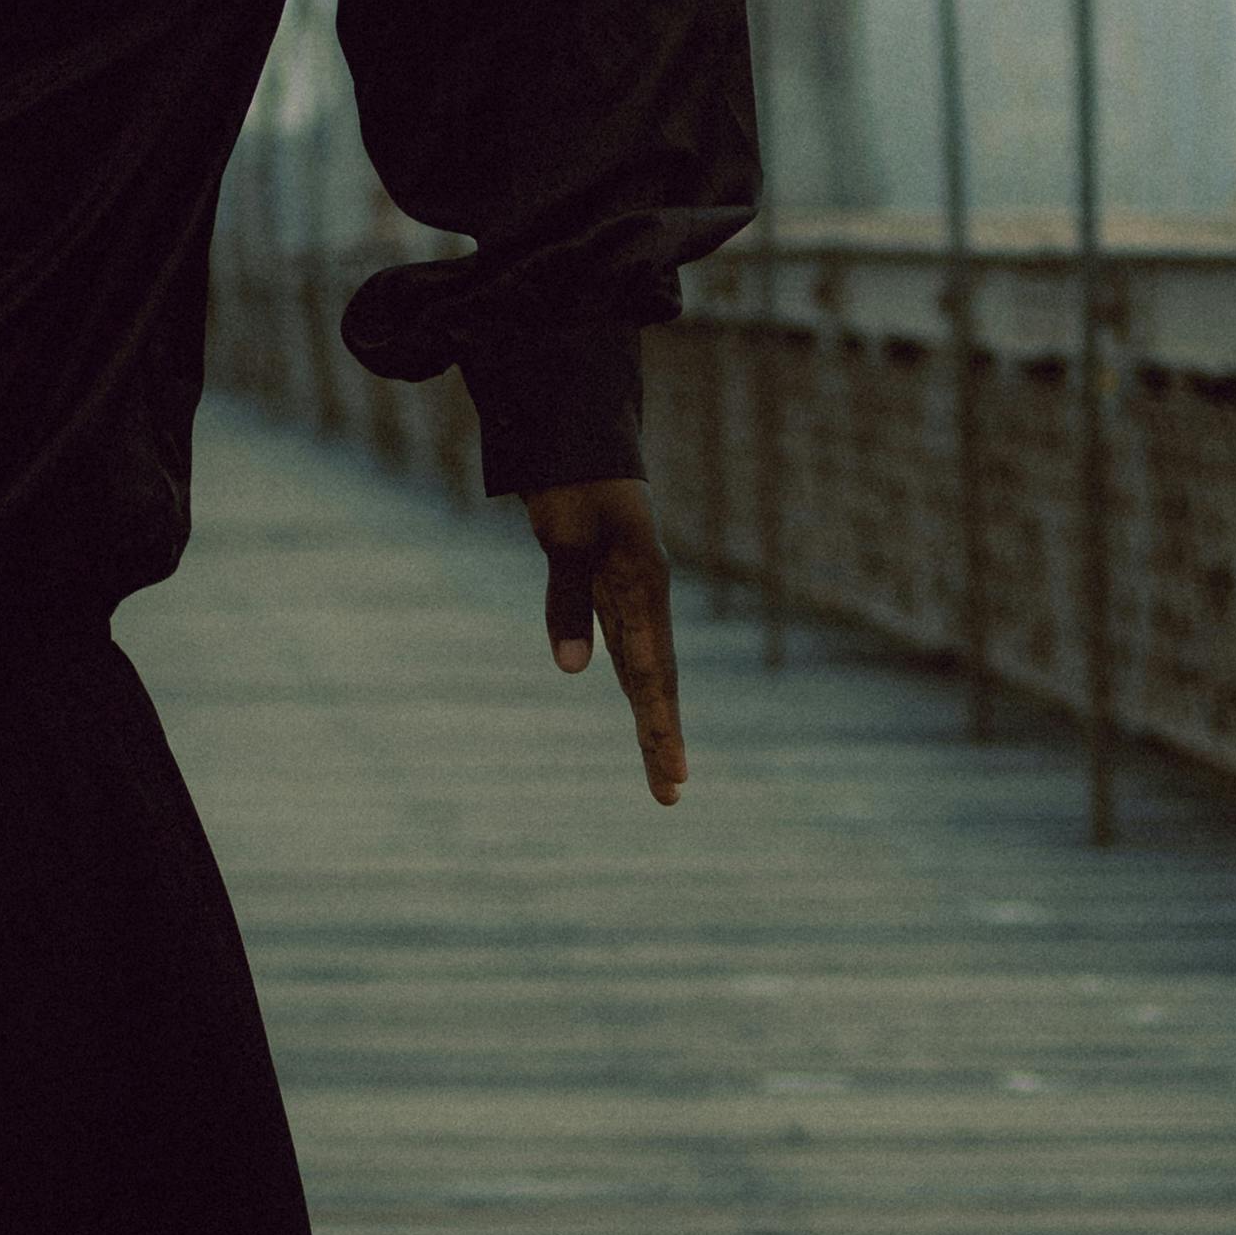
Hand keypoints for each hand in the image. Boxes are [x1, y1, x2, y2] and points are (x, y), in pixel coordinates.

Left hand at [526, 473, 687, 802]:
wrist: (581, 440)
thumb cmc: (574, 486)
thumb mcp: (564, 538)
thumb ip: (568, 601)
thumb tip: (573, 670)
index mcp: (643, 590)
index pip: (651, 674)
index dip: (659, 726)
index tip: (671, 774)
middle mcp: (648, 600)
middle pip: (657, 683)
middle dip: (662, 739)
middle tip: (669, 794)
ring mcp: (637, 598)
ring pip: (649, 673)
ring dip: (655, 721)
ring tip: (664, 771)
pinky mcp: (619, 592)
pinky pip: (635, 653)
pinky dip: (642, 691)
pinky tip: (646, 716)